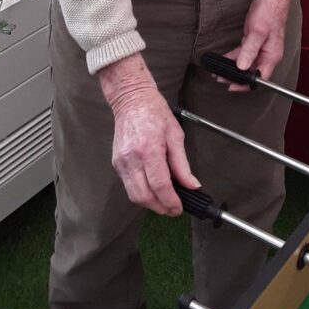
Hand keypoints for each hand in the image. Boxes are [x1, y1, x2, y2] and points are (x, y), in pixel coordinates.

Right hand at [99, 53, 199, 214]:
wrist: (131, 100)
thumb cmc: (155, 113)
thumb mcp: (175, 134)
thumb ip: (182, 164)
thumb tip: (192, 185)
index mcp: (149, 149)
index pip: (160, 185)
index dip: (171, 201)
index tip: (179, 208)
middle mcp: (132, 158)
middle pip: (144, 196)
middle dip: (160, 208)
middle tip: (173, 209)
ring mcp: (121, 161)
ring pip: (134, 195)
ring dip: (150, 204)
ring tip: (164, 201)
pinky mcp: (116, 163)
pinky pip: (128, 186)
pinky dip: (141, 192)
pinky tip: (152, 188)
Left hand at [221, 0, 295, 91]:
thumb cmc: (269, 11)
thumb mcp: (257, 32)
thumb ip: (249, 50)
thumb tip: (242, 67)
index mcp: (272, 55)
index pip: (260, 78)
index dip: (246, 85)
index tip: (232, 87)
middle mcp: (268, 53)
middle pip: (252, 71)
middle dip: (236, 77)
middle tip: (220, 78)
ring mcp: (262, 47)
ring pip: (247, 62)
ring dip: (233, 67)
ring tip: (218, 71)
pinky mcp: (256, 40)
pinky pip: (244, 53)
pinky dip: (234, 57)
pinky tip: (224, 58)